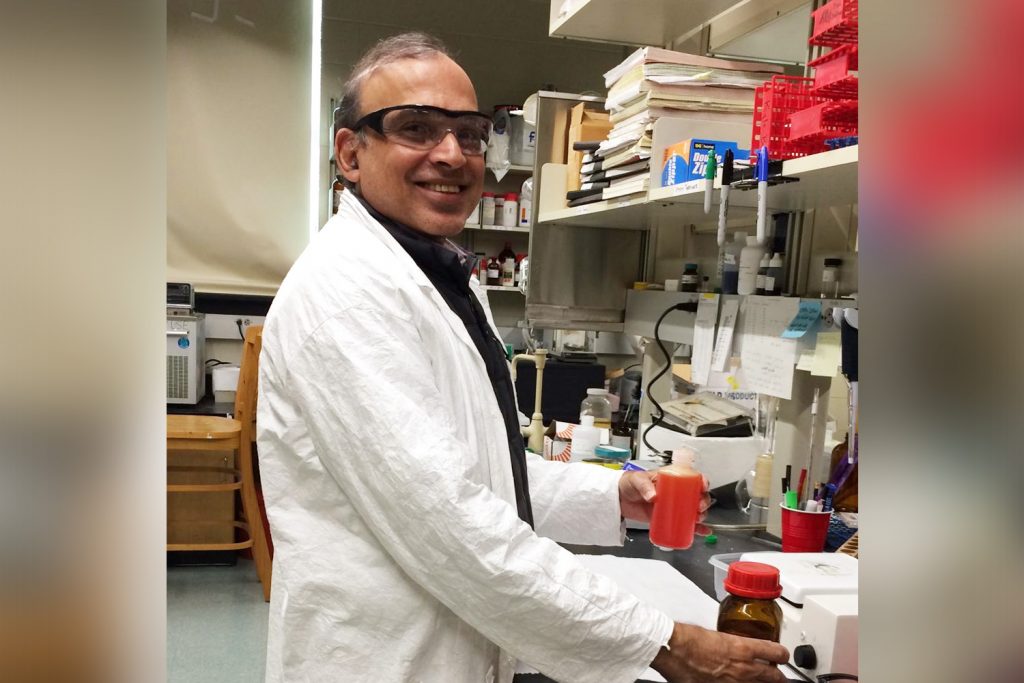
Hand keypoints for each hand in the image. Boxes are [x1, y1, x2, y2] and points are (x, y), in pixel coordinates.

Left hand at [618, 471, 711, 531]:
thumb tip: (653, 496)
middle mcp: (675, 491)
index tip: (703, 487)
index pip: (691, 477)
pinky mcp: (668, 518)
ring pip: (694, 509)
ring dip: (701, 515)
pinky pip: (685, 523)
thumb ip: (644, 486)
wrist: (619, 499)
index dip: (701, 480)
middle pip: (696, 494)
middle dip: (703, 501)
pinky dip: (696, 528)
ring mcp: (673, 505)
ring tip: (698, 520)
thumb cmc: (628, 484)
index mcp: (670, 478)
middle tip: (699, 507)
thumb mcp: (636, 480)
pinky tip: (703, 532)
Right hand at [651, 622, 789, 681]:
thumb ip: (731, 643)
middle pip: (776, 677)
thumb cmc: (689, 639)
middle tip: (778, 676)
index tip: (782, 655)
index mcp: (743, 648)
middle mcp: (744, 668)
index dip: (782, 654)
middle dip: (779, 677)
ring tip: (761, 680)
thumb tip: (733, 645)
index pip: (777, 652)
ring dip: (762, 682)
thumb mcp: (717, 635)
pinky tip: (737, 682)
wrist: (674, 650)